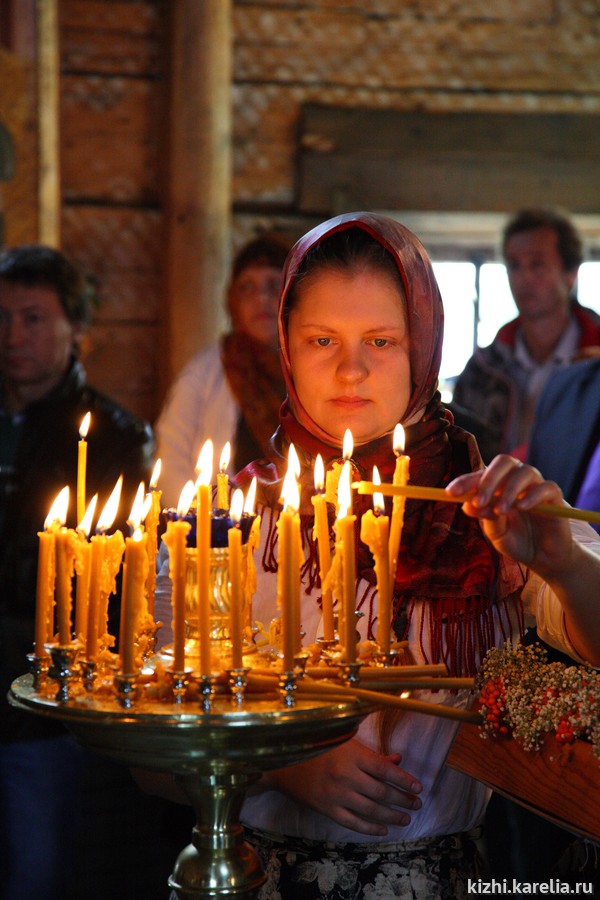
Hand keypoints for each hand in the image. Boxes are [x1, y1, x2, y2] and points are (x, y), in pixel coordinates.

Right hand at [264, 738, 421, 835]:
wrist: (286, 763)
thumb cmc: (320, 749)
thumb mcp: (347, 744)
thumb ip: (373, 754)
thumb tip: (398, 759)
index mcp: (353, 755)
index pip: (386, 769)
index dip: (404, 780)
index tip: (418, 788)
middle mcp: (346, 775)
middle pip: (382, 792)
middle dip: (403, 800)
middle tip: (416, 804)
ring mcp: (336, 794)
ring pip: (371, 810)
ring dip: (391, 816)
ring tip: (405, 818)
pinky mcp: (328, 809)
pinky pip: (353, 823)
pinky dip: (370, 828)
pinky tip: (383, 828)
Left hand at [447, 455, 573, 577]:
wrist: (543, 559)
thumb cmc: (516, 541)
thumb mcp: (496, 533)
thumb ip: (485, 517)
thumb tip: (467, 505)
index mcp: (498, 486)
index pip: (480, 475)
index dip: (465, 481)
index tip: (451, 492)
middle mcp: (517, 481)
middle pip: (504, 462)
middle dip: (488, 480)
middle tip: (479, 501)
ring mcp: (537, 487)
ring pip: (525, 472)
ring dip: (509, 490)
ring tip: (501, 511)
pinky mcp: (555, 498)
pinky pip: (546, 487)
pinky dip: (533, 495)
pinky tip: (522, 507)